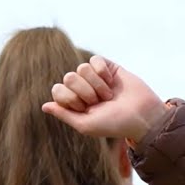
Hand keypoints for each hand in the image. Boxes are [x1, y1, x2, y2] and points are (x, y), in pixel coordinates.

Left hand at [41, 55, 166, 140]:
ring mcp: (95, 77)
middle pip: (69, 77)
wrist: (141, 115)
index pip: (58, 90)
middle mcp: (82, 89)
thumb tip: (43, 106)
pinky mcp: (108, 67)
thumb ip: (63, 114)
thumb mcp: (85, 125)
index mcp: (74, 103)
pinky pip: (94, 60)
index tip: (86, 109)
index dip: (71, 98)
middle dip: (85, 91)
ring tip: (109, 95)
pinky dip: (103, 72)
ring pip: (81, 68)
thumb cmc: (114, 124)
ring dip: (97, 84)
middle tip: (100, 102)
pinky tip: (112, 81)